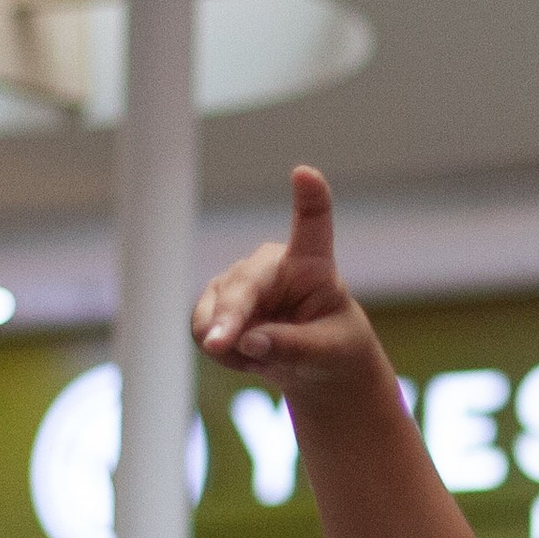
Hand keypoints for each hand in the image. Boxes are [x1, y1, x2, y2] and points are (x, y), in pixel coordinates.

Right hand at [192, 167, 391, 402]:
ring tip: (261, 358)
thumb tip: (249, 339)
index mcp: (312, 264)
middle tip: (217, 346)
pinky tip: (244, 355)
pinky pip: (203, 329)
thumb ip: (294, 347)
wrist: (316, 363)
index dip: (310, 197)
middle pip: (242, 286)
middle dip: (228, 317)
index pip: (313, 224)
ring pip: (215, 310)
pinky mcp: (218, 299)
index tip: (306, 174)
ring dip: (228, 345)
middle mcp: (271, 264)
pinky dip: (220, 351)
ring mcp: (240, 279)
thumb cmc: (335, 348)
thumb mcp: (329, 354)